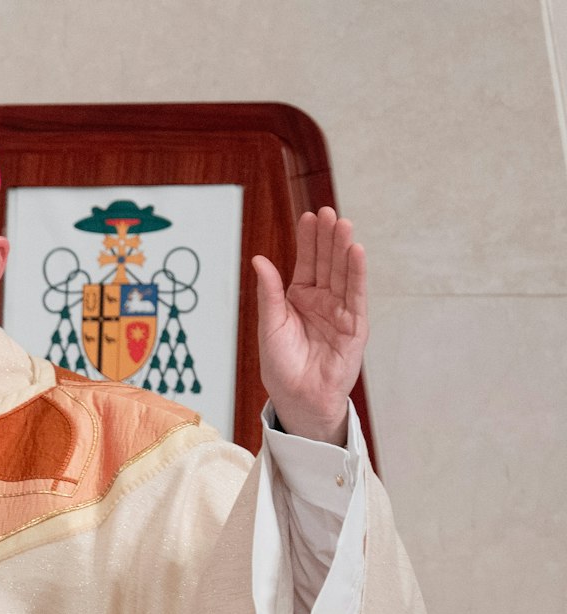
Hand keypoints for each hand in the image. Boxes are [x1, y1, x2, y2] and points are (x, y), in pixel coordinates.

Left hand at [252, 207, 365, 445]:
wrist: (297, 398)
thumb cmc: (281, 366)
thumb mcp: (270, 324)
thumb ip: (269, 293)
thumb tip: (259, 260)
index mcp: (299, 299)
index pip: (306, 263)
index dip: (308, 241)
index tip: (308, 216)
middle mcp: (322, 301)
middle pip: (326, 263)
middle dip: (327, 238)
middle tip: (328, 212)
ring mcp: (340, 312)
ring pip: (342, 275)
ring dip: (343, 249)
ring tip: (343, 224)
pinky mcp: (354, 326)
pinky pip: (355, 296)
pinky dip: (356, 274)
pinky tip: (356, 252)